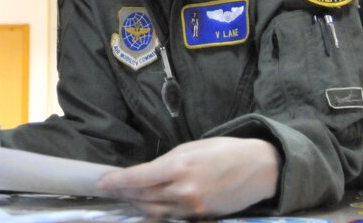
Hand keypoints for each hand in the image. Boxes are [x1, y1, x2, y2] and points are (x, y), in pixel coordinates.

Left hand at [97, 137, 280, 217]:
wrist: (261, 168)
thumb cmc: (224, 150)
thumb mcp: (190, 148)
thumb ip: (165, 163)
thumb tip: (143, 173)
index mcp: (179, 166)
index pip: (138, 178)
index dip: (117, 182)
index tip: (102, 183)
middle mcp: (184, 189)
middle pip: (143, 197)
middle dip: (124, 193)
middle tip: (111, 189)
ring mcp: (194, 207)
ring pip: (155, 211)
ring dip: (138, 204)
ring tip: (128, 197)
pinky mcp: (203, 218)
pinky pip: (173, 217)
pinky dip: (158, 212)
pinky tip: (151, 205)